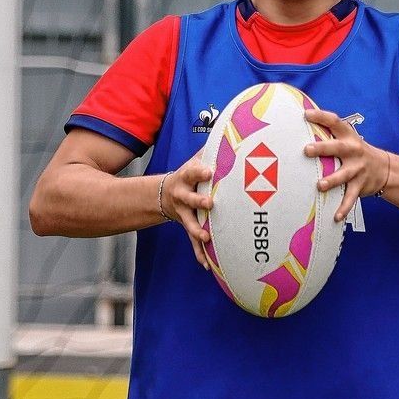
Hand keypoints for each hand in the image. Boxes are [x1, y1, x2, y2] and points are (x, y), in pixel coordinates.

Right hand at [160, 154, 213, 269]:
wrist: (166, 193)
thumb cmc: (190, 174)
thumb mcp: (196, 159)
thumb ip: (212, 149)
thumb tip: (233, 134)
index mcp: (186, 177)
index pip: (193, 172)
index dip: (200, 171)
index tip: (210, 171)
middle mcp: (183, 195)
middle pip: (190, 199)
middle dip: (199, 201)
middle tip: (210, 203)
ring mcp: (184, 213)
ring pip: (190, 222)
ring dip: (198, 230)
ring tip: (206, 237)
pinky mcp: (188, 226)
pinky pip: (193, 242)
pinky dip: (200, 254)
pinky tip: (208, 265)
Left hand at [303, 108, 391, 221]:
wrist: (385, 169)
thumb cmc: (356, 152)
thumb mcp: (348, 140)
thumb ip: (330, 135)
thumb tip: (300, 126)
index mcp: (348, 136)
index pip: (335, 122)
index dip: (321, 117)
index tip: (306, 114)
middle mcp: (353, 151)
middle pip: (337, 148)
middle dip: (322, 148)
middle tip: (307, 150)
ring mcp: (358, 169)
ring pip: (343, 175)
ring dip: (332, 180)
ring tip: (320, 185)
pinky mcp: (360, 185)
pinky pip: (350, 198)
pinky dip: (343, 208)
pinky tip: (336, 216)